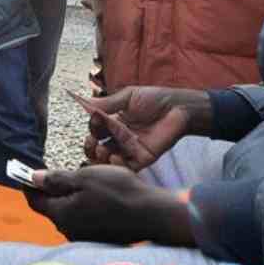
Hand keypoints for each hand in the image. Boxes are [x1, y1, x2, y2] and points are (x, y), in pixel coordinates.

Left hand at [27, 165, 194, 246]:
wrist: (150, 214)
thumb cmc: (118, 191)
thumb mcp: (85, 177)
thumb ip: (56, 179)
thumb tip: (33, 178)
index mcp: (61, 215)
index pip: (35, 201)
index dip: (28, 185)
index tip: (25, 172)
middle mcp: (69, 230)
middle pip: (52, 207)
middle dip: (52, 190)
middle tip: (59, 171)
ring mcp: (83, 236)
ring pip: (69, 212)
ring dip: (71, 196)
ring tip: (84, 179)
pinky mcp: (97, 237)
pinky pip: (83, 218)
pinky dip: (84, 205)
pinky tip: (98, 194)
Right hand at [82, 86, 211, 170]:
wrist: (178, 107)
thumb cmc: (155, 99)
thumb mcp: (128, 97)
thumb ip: (108, 103)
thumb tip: (86, 103)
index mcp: (115, 123)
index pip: (96, 130)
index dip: (92, 128)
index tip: (94, 121)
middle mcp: (120, 138)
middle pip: (98, 148)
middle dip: (91, 147)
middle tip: (93, 143)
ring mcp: (131, 150)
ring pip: (109, 160)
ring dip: (101, 158)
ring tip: (102, 151)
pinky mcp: (142, 158)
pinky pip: (127, 167)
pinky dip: (118, 166)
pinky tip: (114, 158)